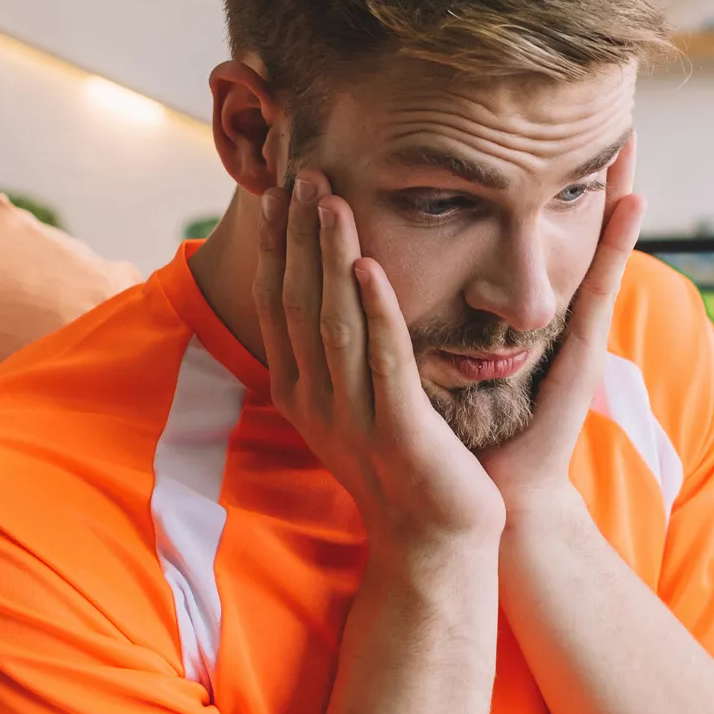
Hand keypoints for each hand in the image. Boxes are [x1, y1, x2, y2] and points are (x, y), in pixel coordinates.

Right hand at [254, 172, 502, 550]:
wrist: (436, 541)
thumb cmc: (406, 465)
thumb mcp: (360, 403)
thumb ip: (344, 352)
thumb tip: (336, 292)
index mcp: (303, 391)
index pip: (280, 304)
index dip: (277, 246)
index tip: (279, 191)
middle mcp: (317, 400)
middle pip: (298, 301)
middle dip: (298, 234)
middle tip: (302, 171)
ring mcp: (353, 417)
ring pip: (333, 321)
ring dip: (331, 255)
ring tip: (330, 199)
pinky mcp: (398, 430)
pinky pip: (382, 361)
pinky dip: (374, 311)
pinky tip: (370, 266)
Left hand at [479, 139, 646, 521]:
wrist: (502, 501)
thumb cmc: (474, 435)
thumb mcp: (455, 357)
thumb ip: (445, 316)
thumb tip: (406, 271)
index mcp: (535, 318)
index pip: (552, 240)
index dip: (562, 191)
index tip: (578, 131)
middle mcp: (566, 321)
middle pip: (590, 235)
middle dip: (606, 177)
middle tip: (621, 111)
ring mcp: (582, 339)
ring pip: (605, 253)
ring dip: (621, 196)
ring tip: (632, 143)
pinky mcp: (582, 359)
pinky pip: (601, 293)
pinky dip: (615, 246)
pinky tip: (629, 204)